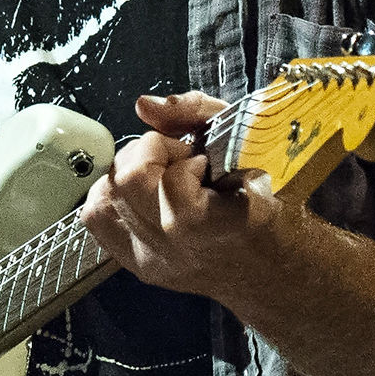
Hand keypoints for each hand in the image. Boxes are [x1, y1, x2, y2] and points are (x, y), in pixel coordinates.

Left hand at [79, 91, 280, 297]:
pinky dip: (113, 197)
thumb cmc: (273, 201)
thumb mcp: (253, 141)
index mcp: (218, 226)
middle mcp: (178, 251)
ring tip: (160, 178)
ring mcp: (154, 262)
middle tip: (180, 163)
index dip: (184, 157)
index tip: (207, 164)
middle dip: (149, 154)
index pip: (171, 181)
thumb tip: (144, 106)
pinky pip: (98, 220)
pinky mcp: (139, 267)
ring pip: (102, 199)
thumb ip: (199, 112)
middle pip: (125, 183)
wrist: (276, 269)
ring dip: (127, 175)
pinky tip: (143, 195)